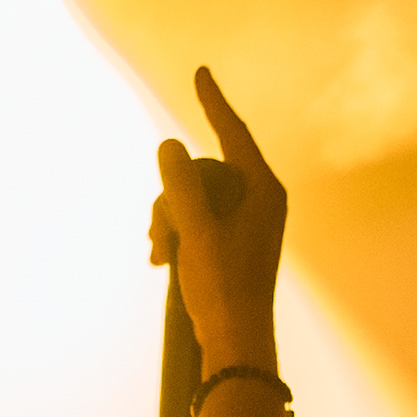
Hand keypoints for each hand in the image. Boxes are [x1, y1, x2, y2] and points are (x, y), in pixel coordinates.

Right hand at [149, 68, 285, 368]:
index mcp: (263, 190)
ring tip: (154, 253)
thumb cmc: (223, 288)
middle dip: (169, 196)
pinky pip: (195, 220)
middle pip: (202, 171)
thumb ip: (181, 185)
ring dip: (166, 219)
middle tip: (153, 234)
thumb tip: (169, 145)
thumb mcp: (195, 232)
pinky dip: (174, 233)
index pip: (234, 133)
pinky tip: (158, 260)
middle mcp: (259, 200)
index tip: (201, 73)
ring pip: (193, 197)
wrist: (235, 343)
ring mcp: (246, 222)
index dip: (213, 102)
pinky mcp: (231, 242)